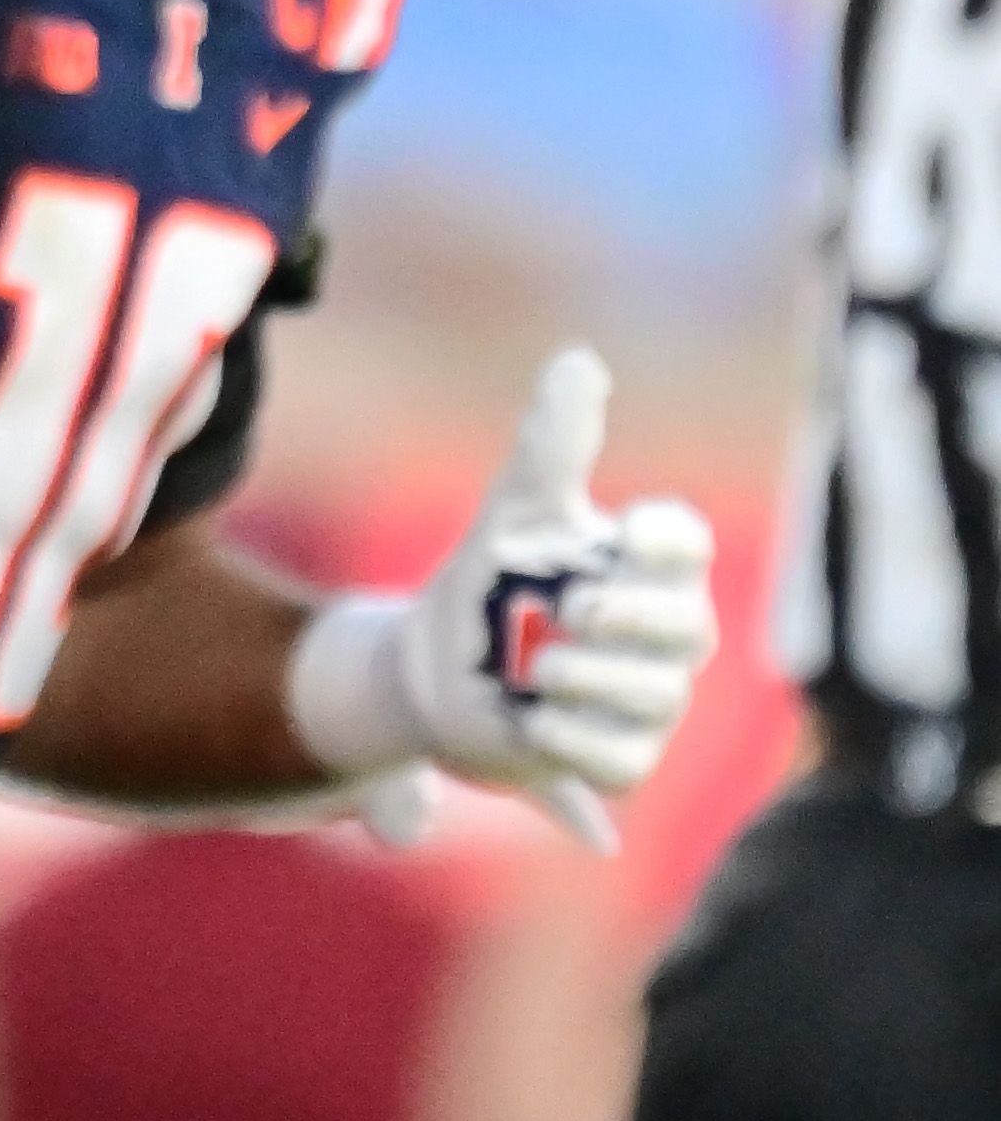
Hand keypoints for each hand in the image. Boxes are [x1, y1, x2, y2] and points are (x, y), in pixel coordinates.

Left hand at [285, 347, 717, 851]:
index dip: (667, 540)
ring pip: (653, 696)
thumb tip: (580, 359)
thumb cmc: (492, 580)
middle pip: (686, 627)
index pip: (685, 545)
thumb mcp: (515, 510)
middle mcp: (663, 635)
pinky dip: (576, 742)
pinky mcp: (616, 758)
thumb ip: (552, 444)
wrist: (434, 666)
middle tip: (569, 609)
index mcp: (645, 567)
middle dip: (628, 616)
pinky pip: (624, 761)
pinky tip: (533, 720)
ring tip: (534, 669)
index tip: (623, 527)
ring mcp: (648, 700)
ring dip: (589, 679)